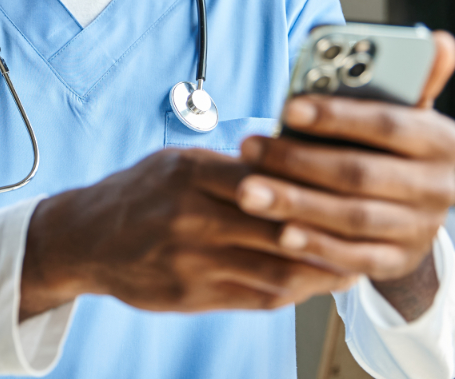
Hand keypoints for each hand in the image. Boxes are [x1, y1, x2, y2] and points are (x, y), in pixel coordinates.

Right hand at [19, 147, 358, 320]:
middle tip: (369, 226)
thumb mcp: (178, 163)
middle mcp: (190, 217)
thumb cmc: (141, 193)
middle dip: (327, 229)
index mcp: (188, 174)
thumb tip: (295, 158)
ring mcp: (191, 261)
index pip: (266, 177)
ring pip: (276, 268)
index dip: (312, 184)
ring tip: (353, 260)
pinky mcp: (193, 295)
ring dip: (321, 267)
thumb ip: (230, 167)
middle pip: (278, 226)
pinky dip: (295, 289)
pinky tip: (316, 281)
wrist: (86, 239)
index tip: (349, 182)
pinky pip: (258, 297)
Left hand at [234, 31, 454, 317]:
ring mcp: (422, 228)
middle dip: (298, 161)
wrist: (407, 210)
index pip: (389, 124)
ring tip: (247, 190)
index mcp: (442, 139)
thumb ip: (402, 79)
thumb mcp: (396, 111)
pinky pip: (354, 258)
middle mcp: (440, 186)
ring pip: (352, 217)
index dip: (337, 117)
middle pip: (361, 173)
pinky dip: (316, 245)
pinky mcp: (400, 261)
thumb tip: (437, 41)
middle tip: (248, 148)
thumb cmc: (385, 145)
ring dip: (295, 204)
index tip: (288, 109)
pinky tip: (280, 233)